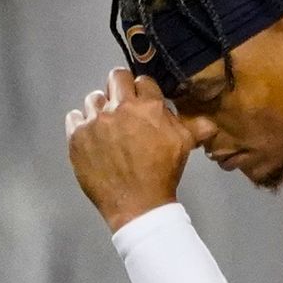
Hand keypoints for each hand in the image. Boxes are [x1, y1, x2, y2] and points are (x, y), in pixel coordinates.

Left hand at [65, 68, 196, 230]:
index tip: (141, 103)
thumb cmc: (162, 174)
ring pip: (93, 97)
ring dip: (100, 108)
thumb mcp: (183, 147)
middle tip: (122, 107)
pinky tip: (90, 136)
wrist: (137, 205)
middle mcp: (120, 107)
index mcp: (148, 106)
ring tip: (106, 126)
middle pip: (116, 77)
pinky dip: (81, 123)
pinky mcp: (77, 136)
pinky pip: (74, 116)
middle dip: (120, 88)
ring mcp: (95, 120)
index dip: (143, 91)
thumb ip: (194, 127)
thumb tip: (208, 122)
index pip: (143, 80)